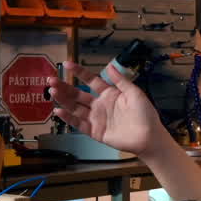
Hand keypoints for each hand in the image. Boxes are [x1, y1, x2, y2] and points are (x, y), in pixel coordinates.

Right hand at [47, 61, 171, 156]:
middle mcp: (100, 105)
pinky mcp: (95, 131)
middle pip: (78, 94)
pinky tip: (59, 110)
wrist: (149, 136)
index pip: (91, 80)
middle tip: (51, 80)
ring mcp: (97, 118)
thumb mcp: (134, 93)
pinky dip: (68, 118)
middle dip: (64, 87)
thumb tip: (110, 65)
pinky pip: (79, 123)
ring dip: (63, 100)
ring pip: (75, 107)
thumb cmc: (145, 114)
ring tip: (52, 91)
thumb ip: (120, 80)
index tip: (67, 64)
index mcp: (110, 94)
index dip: (79, 72)